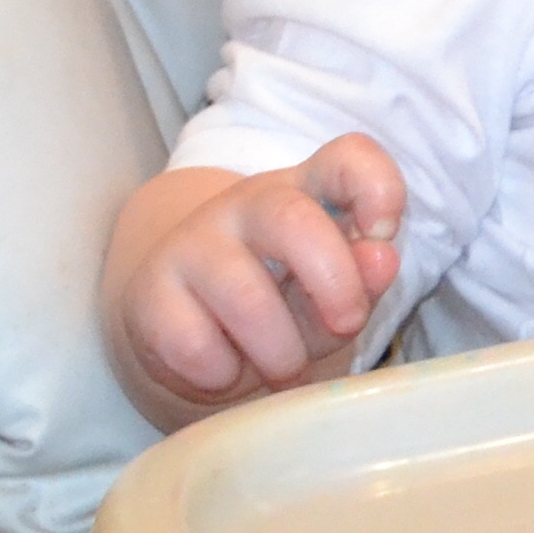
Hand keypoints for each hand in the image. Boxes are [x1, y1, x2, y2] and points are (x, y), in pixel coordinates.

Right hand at [106, 135, 405, 423]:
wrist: (187, 332)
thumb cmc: (279, 307)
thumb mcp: (330, 297)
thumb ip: (360, 281)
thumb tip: (381, 259)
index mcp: (305, 192)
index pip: (347, 158)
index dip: (376, 187)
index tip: (384, 231)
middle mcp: (246, 204)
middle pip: (291, 218)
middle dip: (333, 284)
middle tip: (344, 325)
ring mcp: (191, 242)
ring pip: (245, 298)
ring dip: (280, 353)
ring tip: (282, 367)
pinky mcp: (149, 293)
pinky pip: (195, 346)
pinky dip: (221, 374)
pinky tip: (223, 366)